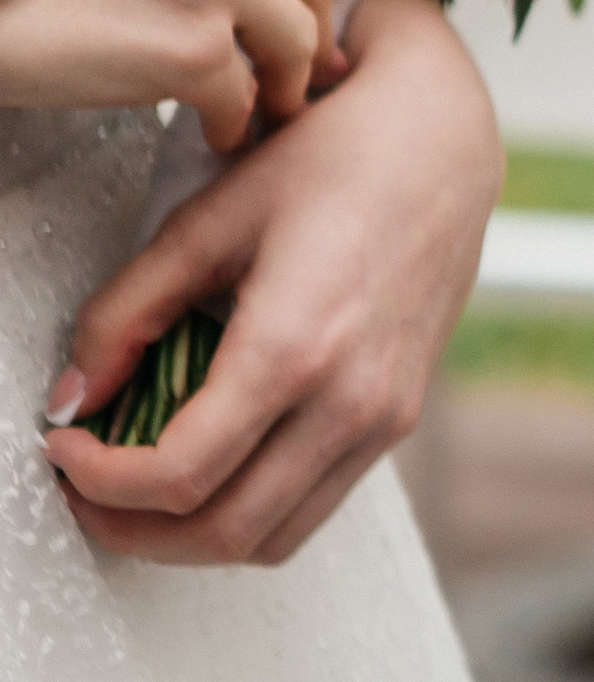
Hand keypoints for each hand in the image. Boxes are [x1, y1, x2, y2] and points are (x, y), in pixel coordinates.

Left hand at [45, 0, 501, 564]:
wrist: (441, 143)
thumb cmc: (333, 162)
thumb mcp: (205, 222)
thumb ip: (124, 313)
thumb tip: (73, 396)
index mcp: (297, 348)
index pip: (181, 473)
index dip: (100, 481)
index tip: (64, 447)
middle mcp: (353, 400)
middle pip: (225, 532)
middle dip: (134, 529)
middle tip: (85, 490)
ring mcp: (386, 418)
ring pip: (273, 539)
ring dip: (192, 535)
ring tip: (139, 489)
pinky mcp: (399, 419)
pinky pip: (314, 504)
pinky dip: (248, 506)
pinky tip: (211, 460)